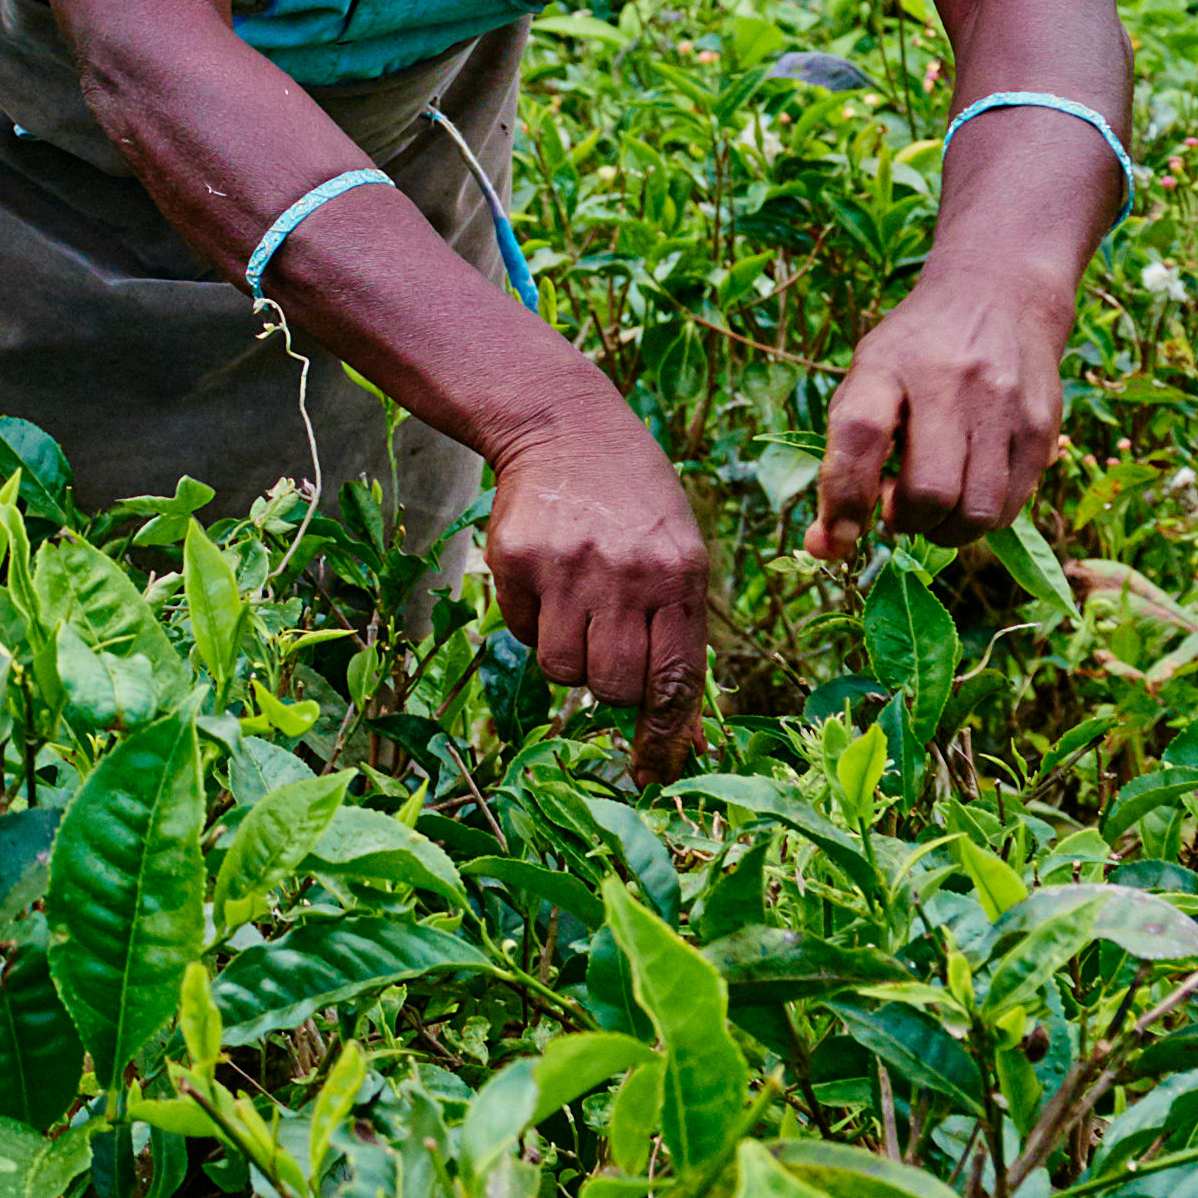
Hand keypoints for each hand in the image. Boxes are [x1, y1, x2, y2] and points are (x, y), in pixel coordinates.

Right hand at [487, 389, 720, 772]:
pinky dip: (533, 621)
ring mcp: (569, 567)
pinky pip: (522, 633)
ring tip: (576, 609)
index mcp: (680, 577)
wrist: (565, 424)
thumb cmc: (633, 502)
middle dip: (610, 684)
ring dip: (569, 657)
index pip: (676, 680)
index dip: (664, 737)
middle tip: (607, 646)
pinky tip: (546, 578)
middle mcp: (628, 575)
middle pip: (614, 687)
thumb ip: (679, 637)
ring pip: (563, 670)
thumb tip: (678, 737)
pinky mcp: (516, 560)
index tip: (654, 773)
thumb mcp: (678, 555)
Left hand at [809, 264, 1079, 564]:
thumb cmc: (916, 353)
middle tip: (897, 508)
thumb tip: (827, 547)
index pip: (860, 436)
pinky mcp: (1043, 428)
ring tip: (934, 502)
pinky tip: (968, 486)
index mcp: (887, 365)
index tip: (831, 542)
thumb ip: (846, 453)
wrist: (999, 296)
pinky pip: (1010, 508)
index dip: (842, 500)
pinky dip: (980, 517)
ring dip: (945, 529)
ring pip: (976, 514)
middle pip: (930, 492)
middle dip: (906, 522)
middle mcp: (950, 382)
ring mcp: (1004, 406)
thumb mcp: (868, 375)